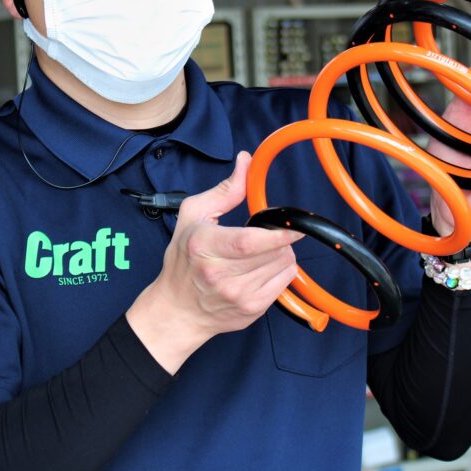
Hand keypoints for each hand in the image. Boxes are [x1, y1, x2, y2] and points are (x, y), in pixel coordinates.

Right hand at [127, 151, 300, 372]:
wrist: (177, 310)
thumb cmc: (184, 261)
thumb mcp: (193, 215)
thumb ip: (225, 190)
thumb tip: (246, 161)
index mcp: (204, 246)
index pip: (249, 241)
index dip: (277, 233)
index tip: (293, 224)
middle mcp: (220, 274)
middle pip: (273, 251)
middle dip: (280, 237)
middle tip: (267, 234)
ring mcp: (238, 295)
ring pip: (284, 264)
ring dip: (281, 252)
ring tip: (260, 252)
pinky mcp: (251, 310)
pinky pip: (285, 282)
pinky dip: (281, 270)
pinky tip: (262, 268)